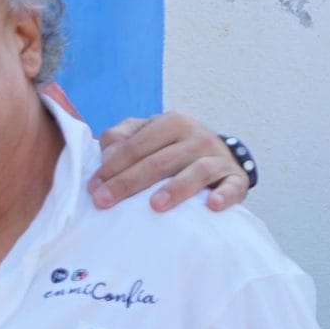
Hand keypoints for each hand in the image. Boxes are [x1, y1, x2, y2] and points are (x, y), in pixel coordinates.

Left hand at [90, 113, 250, 212]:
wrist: (218, 156)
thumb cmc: (172, 149)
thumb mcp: (146, 136)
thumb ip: (121, 139)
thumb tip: (105, 155)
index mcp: (172, 122)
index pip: (137, 146)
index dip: (112, 167)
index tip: (92, 188)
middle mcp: (197, 136)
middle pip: (159, 161)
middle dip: (129, 182)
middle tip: (105, 202)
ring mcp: (218, 157)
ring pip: (197, 171)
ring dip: (177, 188)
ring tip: (155, 206)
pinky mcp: (236, 177)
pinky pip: (233, 186)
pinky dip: (224, 194)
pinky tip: (212, 206)